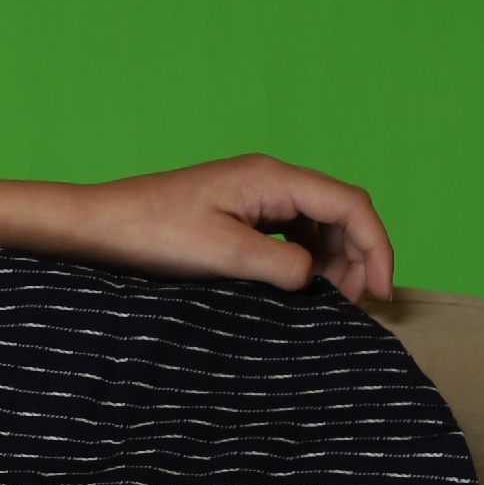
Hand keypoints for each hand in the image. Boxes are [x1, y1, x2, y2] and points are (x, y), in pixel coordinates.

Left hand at [68, 156, 395, 304]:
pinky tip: (300, 287)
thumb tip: (315, 277)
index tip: (382, 292)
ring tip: (329, 301)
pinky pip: (292, 232)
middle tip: (355, 305)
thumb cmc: (152, 232)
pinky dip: (307, 259)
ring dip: (334, 260)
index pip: (350, 204)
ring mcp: (255, 195)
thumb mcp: (221, 253)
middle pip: (341, 211)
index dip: (377, 247)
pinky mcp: (240, 213)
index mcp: (272, 179)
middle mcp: (270, 179)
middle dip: (358, 256)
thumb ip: (280, 264)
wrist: (101, 225)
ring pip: (318, 223)